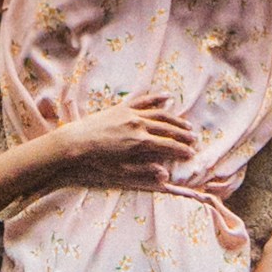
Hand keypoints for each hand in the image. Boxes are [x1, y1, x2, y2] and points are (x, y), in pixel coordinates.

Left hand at [46, 94, 199, 186]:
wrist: (77, 141)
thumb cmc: (98, 159)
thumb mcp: (121, 170)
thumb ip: (144, 171)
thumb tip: (165, 174)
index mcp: (140, 142)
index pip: (168, 145)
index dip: (181, 150)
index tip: (191, 153)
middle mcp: (139, 125)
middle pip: (168, 128)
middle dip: (183, 134)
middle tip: (194, 139)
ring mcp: (131, 114)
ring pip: (160, 114)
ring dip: (175, 119)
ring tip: (187, 124)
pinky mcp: (123, 107)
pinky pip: (144, 100)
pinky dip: (157, 98)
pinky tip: (168, 97)